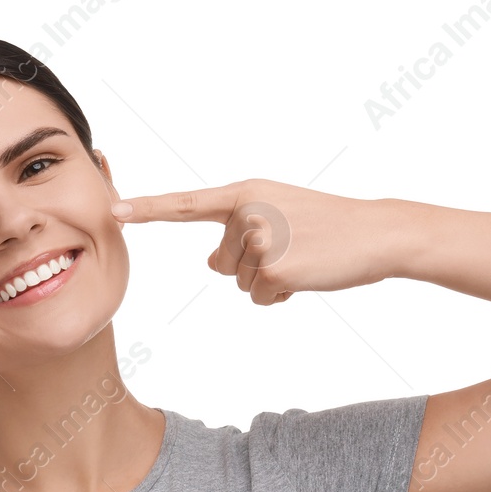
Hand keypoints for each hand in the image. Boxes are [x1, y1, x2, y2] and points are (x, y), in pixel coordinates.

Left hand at [110, 179, 400, 304]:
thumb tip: (211, 263)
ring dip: (270, 282)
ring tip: (304, 258)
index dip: (148, 209)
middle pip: (222, 264)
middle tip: (295, 248)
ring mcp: (260, 240)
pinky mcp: (274, 270)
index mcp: (245, 192)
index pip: (187, 204)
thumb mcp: (279, 216)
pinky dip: (281, 297)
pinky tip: (307, 275)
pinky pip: (259, 299)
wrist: (377, 234)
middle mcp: (247, 212)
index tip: (114, 212)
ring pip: (241, 284)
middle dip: (254, 266)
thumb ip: (238, 232)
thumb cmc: (328, 226)